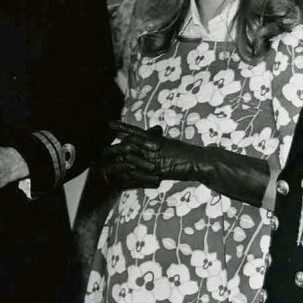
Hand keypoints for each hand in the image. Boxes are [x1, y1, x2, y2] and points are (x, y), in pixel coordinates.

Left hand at [107, 121, 270, 206]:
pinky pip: (140, 173)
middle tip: (102, 151)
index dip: (123, 128)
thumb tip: (154, 135)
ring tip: (105, 163)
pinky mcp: (157, 170)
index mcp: (156, 139)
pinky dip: (129, 175)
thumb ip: (160, 142)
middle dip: (115, 148)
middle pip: (129, 144)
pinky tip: (120, 177)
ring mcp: (155, 159)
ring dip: (118, 161)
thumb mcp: (170, 145)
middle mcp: (153, 147)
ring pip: (131, 158)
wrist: (200, 161)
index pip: (136, 131)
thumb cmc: (187, 154)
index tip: (110, 125)